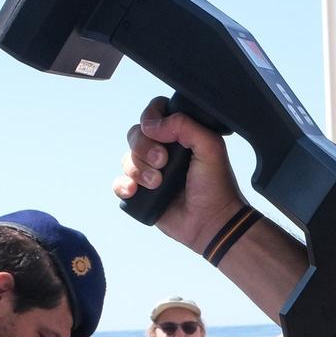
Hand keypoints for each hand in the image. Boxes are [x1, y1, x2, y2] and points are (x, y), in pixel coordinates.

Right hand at [116, 98, 246, 252]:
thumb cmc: (215, 186)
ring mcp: (150, 172)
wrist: (211, 222)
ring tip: (157, 183)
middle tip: (163, 161)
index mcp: (179, 137)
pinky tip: (136, 191)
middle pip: (135, 135)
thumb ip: (186, 125)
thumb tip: (152, 125)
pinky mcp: (142, 193)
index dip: (150, 119)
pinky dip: (124, 186)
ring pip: (127, 159)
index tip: (158, 132)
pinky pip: (120, 183)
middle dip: (144, 147)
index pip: (153, 114)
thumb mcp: (211, 146)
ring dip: (139, 170)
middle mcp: (162, 151)